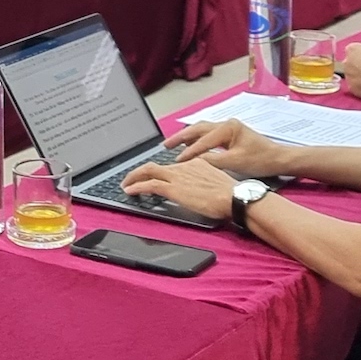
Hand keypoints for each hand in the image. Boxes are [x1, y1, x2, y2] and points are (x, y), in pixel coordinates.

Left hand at [120, 157, 237, 219]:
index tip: (152, 175)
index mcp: (195, 162)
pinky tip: (130, 191)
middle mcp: (184, 165)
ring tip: (126, 184)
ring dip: (134, 178)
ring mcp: (177, 176)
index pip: (171, 164)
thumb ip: (203, 183)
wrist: (234, 197)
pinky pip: (149, 184)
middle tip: (131, 178)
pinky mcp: (173, 188)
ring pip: (148, 171)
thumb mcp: (215, 183)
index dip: (159, 170)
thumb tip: (198, 191)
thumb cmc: (231, 195)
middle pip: (156, 165)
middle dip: (140, 172)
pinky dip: (137, 186)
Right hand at [162, 118, 292, 175]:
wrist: (278, 159)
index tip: (177, 161)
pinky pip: (209, 135)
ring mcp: (229, 128)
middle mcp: (227, 124)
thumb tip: (194, 162)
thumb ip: (213, 160)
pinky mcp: (231, 135)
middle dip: (181, 137)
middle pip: (198, 129)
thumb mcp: (235, 162)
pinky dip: (197, 141)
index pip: (202, 140)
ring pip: (202, 130)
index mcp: (228, 128)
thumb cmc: (260, 160)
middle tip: (166, 145)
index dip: (189, 152)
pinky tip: (191, 148)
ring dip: (188, 137)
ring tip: (173, 145)